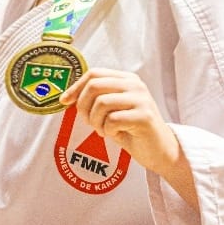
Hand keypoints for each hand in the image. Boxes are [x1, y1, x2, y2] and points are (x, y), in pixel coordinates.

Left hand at [60, 68, 197, 208]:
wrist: (159, 150)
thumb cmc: (132, 130)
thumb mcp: (112, 109)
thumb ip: (96, 98)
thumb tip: (67, 96)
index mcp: (126, 79)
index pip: (94, 74)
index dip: (75, 87)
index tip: (65, 101)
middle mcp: (135, 85)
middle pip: (94, 85)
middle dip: (83, 106)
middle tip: (88, 121)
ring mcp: (141, 99)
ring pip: (101, 103)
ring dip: (96, 121)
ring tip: (104, 130)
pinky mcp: (144, 117)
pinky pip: (112, 120)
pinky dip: (107, 130)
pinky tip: (114, 134)